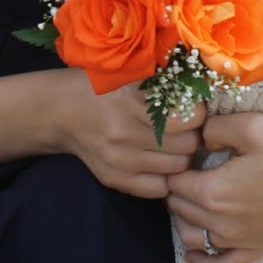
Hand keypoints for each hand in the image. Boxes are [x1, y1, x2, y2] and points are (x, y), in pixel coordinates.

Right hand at [56, 76, 205, 199]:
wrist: (61, 111)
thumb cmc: (100, 87)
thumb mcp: (129, 74)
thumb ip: (162, 80)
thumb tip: (200, 87)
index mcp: (129, 103)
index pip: (187, 119)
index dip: (198, 114)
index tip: (195, 109)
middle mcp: (123, 134)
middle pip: (186, 146)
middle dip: (193, 136)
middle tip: (188, 129)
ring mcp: (117, 161)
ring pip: (176, 168)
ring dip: (182, 157)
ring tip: (175, 144)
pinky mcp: (113, 179)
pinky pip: (157, 189)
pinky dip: (165, 177)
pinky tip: (160, 162)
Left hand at [166, 111, 262, 252]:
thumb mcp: (254, 124)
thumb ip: (216, 128)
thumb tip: (201, 139)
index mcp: (215, 191)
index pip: (174, 182)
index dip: (176, 164)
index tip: (187, 153)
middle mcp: (221, 221)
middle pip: (180, 208)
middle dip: (178, 188)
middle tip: (189, 169)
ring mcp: (239, 239)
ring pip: (192, 236)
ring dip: (185, 217)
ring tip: (191, 198)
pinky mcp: (257, 247)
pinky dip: (202, 261)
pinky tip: (193, 255)